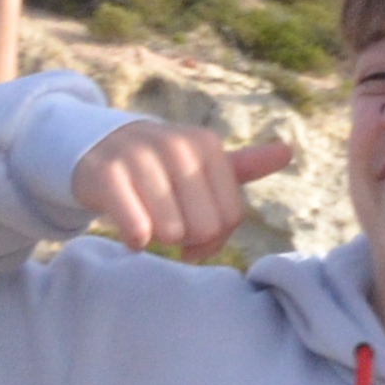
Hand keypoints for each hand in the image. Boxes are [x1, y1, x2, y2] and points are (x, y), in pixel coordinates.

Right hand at [74, 120, 291, 255]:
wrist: (96, 148)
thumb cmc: (159, 166)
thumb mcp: (200, 162)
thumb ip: (245, 164)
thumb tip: (288, 151)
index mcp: (206, 145)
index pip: (230, 218)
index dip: (214, 239)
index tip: (195, 233)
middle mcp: (176, 146)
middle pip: (203, 228)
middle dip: (186, 239)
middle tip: (169, 228)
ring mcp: (140, 156)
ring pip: (170, 231)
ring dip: (158, 238)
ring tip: (149, 222)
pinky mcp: (108, 174)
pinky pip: (137, 229)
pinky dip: (135, 240)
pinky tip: (131, 231)